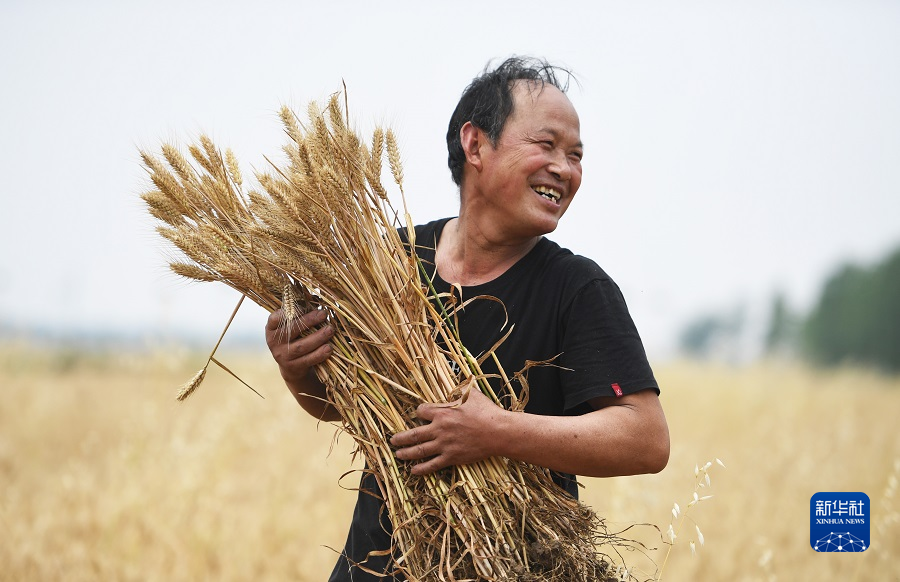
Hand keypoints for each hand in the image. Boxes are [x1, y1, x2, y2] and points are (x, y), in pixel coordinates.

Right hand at [265, 307, 333, 383]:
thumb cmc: (294, 337)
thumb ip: (300, 312)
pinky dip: (319, 354)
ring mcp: (282, 356)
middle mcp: (274, 342)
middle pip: (292, 330)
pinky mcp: (293, 367)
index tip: (301, 306)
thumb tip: (316, 297)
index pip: (274, 319)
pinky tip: (329, 348)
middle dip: (309, 321)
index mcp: (272, 328)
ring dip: (318, 337)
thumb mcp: (292, 325)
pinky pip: (308, 360)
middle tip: (324, 314)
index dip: (287, 312)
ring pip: (302, 346)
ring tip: (330, 330)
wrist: (291, 366)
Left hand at [390, 383, 506, 474]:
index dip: (419, 412)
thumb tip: (455, 385)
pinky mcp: (452, 458)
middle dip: (400, 438)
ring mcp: (444, 445)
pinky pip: (433, 465)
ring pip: (419, 450)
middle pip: (413, 434)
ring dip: (406, 453)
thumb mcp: (472, 393)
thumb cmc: (487, 411)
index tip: (420, 414)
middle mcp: (439, 429)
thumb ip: (459, 390)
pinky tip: (413, 470)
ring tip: (398, 454)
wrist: (499, 432)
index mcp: (442, 412)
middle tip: (393, 440)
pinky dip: (421, 468)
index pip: (421, 412)